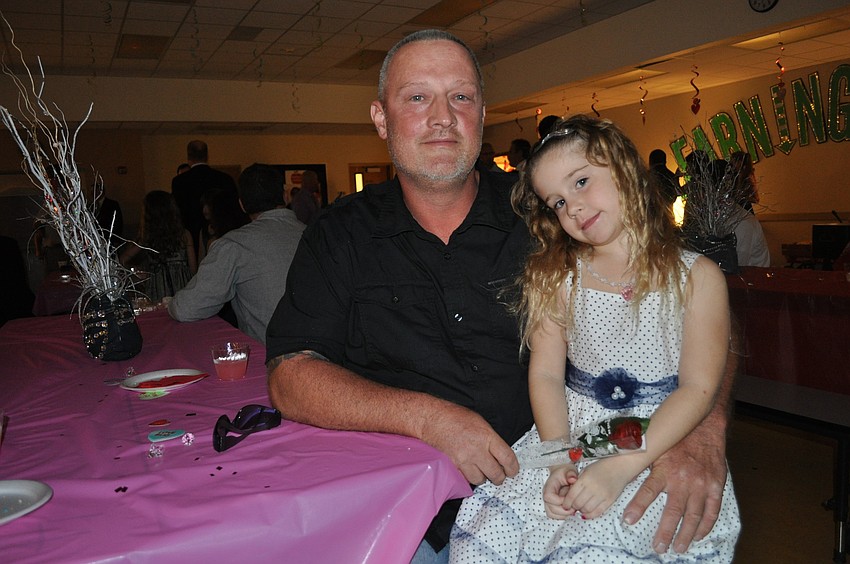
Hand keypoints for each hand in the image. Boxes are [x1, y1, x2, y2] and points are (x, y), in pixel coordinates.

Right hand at [419, 401, 517, 485]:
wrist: (433, 420)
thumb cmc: (455, 417)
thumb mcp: (480, 423)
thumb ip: (491, 439)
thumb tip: (500, 453)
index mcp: (487, 437)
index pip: (507, 458)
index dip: (513, 468)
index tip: (512, 471)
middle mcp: (477, 450)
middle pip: (496, 474)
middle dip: (499, 477)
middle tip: (499, 475)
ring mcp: (464, 460)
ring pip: (480, 480)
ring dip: (483, 477)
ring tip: (481, 471)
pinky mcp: (453, 466)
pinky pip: (465, 478)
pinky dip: (468, 476)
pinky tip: (468, 470)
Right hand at [542, 464, 577, 518]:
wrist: (563, 474)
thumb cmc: (566, 472)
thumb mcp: (569, 470)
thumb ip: (571, 474)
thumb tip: (573, 479)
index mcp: (549, 486)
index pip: (548, 497)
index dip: (559, 500)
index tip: (569, 498)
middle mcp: (547, 496)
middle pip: (550, 509)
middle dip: (564, 511)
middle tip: (574, 507)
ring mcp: (549, 502)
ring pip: (552, 514)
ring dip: (563, 515)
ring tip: (572, 509)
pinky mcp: (552, 507)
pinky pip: (555, 516)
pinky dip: (563, 516)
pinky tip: (570, 510)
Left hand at [564, 457, 634, 519]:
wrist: (619, 467)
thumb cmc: (600, 467)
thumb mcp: (586, 471)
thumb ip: (578, 483)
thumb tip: (570, 497)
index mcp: (585, 479)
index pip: (571, 496)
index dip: (566, 503)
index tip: (565, 505)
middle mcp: (593, 488)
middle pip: (578, 504)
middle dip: (573, 507)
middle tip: (573, 507)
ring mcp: (602, 495)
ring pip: (587, 509)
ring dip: (582, 511)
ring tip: (581, 508)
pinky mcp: (610, 500)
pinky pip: (598, 512)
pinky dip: (591, 514)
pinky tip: (588, 512)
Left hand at [623, 429, 726, 553]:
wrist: (704, 428)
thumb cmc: (676, 439)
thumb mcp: (656, 448)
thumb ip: (643, 462)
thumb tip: (619, 467)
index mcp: (665, 470)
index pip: (648, 491)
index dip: (638, 506)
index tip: (628, 520)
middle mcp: (683, 480)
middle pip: (673, 512)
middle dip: (665, 532)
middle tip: (658, 548)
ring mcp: (701, 485)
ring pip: (693, 516)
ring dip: (685, 535)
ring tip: (678, 548)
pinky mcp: (715, 487)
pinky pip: (711, 511)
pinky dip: (705, 526)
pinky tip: (698, 536)